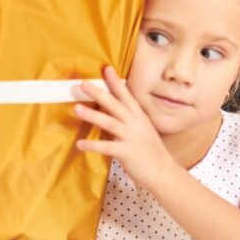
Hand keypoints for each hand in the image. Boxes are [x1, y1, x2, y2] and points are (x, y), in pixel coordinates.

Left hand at [75, 66, 174, 191]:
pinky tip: (80, 144)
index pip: (126, 95)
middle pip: (115, 104)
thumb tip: (113, 111)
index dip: (116, 82)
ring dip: (93, 115)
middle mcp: (135, 123)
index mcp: (139, 117)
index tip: (106, 68)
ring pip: (110, 122)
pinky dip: (93, 145)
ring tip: (77, 109)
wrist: (162, 171)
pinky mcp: (127, 152)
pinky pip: (107, 147)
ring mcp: (131, 137)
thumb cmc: (150, 151)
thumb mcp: (142, 130)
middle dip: (99, 93)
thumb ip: (129, 120)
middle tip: (84, 84)